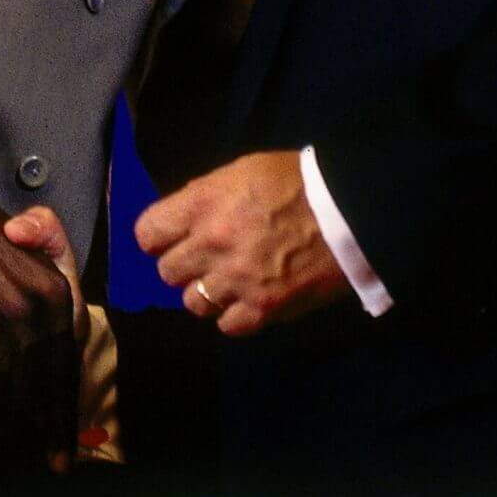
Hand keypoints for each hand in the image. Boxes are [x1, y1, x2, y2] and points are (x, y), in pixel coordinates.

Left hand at [134, 149, 349, 335]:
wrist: (348, 210)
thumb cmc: (295, 182)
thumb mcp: (242, 171)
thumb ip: (205, 196)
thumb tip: (184, 219)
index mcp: (202, 203)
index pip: (147, 232)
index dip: (157, 237)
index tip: (170, 238)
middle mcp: (211, 244)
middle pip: (167, 271)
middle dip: (184, 265)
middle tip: (206, 259)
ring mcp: (236, 280)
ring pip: (193, 303)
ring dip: (208, 293)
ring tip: (229, 282)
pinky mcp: (263, 308)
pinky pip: (228, 325)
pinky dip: (235, 316)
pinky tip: (248, 301)